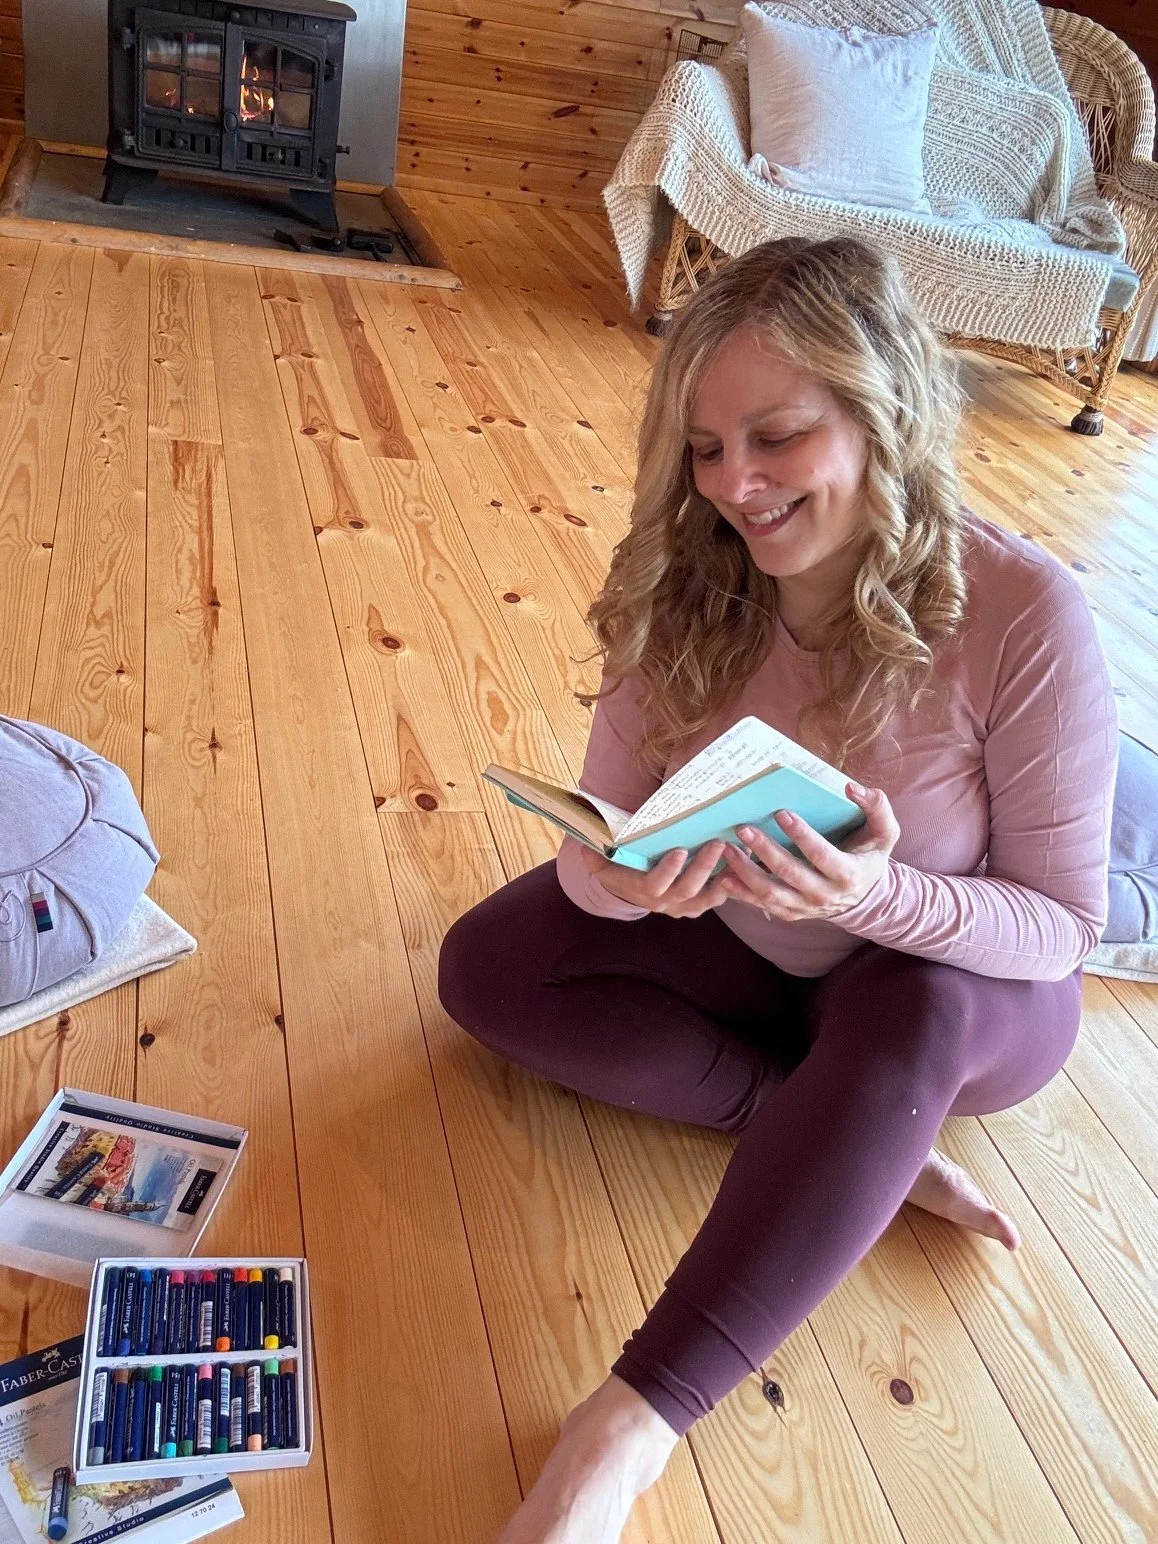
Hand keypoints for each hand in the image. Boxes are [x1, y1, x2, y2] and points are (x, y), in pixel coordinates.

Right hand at [579, 840, 731, 918]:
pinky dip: (731, 885)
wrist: (627, 888)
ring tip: (737, 856)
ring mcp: (681, 906)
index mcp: (640, 890)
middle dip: (703, 867)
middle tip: (718, 843)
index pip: (654, 885)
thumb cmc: (617, 868)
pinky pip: (716, 900)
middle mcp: (663, 903)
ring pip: (706, 899)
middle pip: (686, 890)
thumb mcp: (601, 862)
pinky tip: (743, 866)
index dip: (667, 871)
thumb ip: (595, 855)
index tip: (680, 851)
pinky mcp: (696, 905)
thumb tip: (587, 845)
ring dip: (723, 879)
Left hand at [718, 782, 899, 921]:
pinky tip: (723, 875)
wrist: (865, 896)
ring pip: (771, 894)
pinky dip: (741, 893)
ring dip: (745, 872)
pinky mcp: (790, 913)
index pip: (821, 854)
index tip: (780, 813)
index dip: (801, 835)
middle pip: (789, 874)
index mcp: (847, 874)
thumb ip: (877, 807)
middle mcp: (825, 895)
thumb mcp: (884, 832)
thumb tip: (852, 788)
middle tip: (743, 828)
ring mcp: (805, 907)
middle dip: (765, 850)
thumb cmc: (869, 855)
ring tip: (727, 851)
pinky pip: (762, 905)